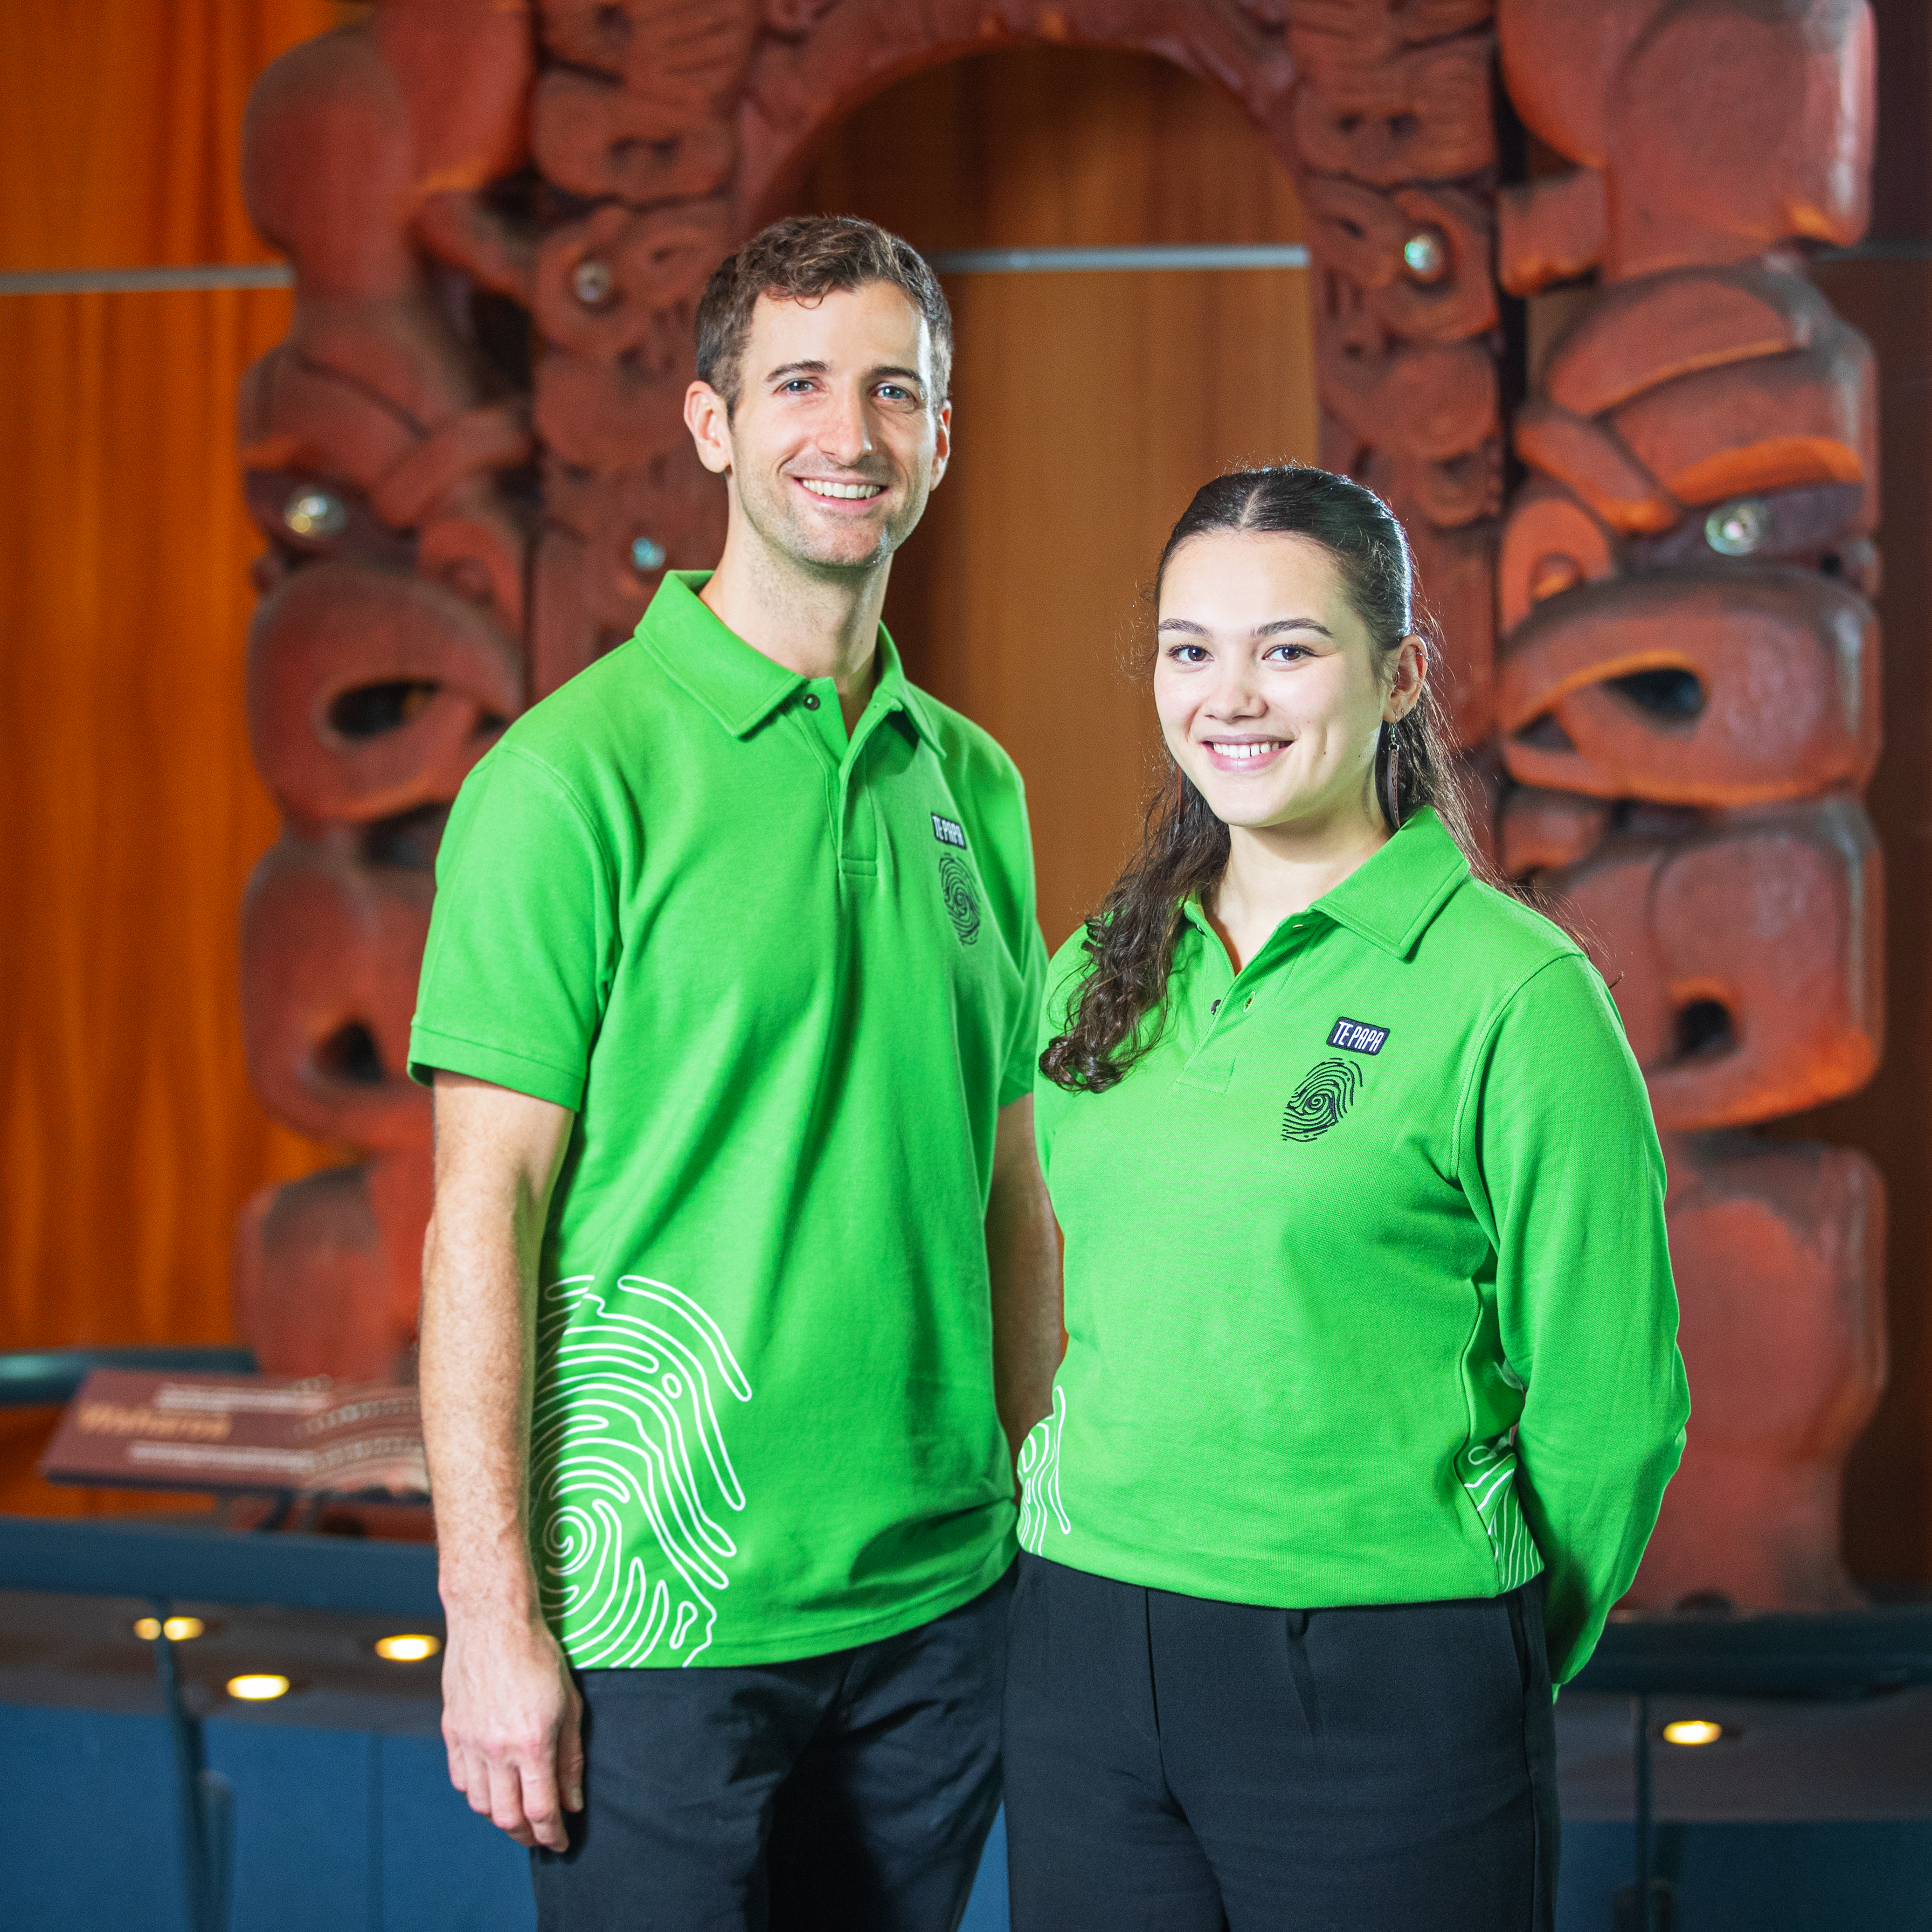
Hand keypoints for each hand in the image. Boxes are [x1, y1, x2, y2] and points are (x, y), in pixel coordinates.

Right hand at [440, 1608, 584, 1851]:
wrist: (492, 1620)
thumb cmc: (538, 1655)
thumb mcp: (569, 1703)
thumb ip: (570, 1757)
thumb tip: (573, 1802)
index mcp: (531, 1742)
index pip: (541, 1810)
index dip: (553, 1835)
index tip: (562, 1844)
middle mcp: (496, 1749)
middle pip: (507, 1817)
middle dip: (527, 1835)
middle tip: (541, 1836)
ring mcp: (469, 1742)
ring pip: (482, 1804)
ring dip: (502, 1817)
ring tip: (519, 1814)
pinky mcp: (452, 1732)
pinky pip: (462, 1781)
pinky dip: (478, 1794)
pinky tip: (494, 1788)